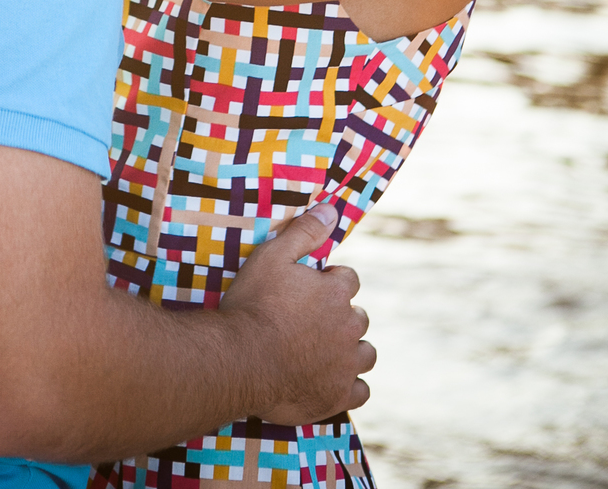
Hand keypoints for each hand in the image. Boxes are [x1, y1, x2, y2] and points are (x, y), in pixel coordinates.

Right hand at [220, 206, 373, 423]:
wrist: (241, 359)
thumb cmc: (253, 305)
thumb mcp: (272, 256)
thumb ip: (304, 231)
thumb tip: (332, 209)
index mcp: (336, 293)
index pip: (349, 280)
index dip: (331, 281)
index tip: (313, 288)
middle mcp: (348, 328)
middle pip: (359, 317)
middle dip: (342, 315)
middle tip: (314, 320)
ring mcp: (345, 365)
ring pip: (366, 353)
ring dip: (353, 349)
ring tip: (328, 349)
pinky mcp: (338, 396)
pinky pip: (361, 391)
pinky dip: (351, 385)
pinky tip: (334, 380)